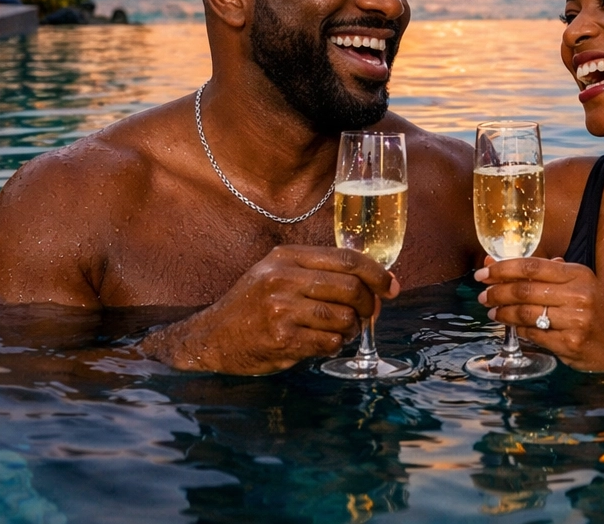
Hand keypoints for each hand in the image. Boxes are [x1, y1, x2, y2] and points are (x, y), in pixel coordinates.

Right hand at [139, 245, 398, 374]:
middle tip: (368, 315)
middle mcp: (283, 278)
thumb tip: (373, 281)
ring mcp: (281, 309)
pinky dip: (335, 345)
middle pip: (351, 288)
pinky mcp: (280, 338)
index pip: (347, 259)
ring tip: (341, 331)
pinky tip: (322, 343)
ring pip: (344, 318)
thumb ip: (318, 272)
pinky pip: (329, 342)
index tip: (392, 287)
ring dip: (352, 329)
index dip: (377, 273)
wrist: (211, 338)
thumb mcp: (277, 274)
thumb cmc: (252, 306)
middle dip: (369, 305)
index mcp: (287, 257)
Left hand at [475, 256, 603, 373]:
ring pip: (525, 313)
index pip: (532, 266)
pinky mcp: (570, 344)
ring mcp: (575, 320)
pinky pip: (534, 334)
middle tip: (482, 294)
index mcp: (579, 274)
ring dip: (503, 312)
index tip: (484, 272)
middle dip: (497, 291)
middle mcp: (578, 295)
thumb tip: (499, 264)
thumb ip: (544, 274)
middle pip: (525, 289)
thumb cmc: (598, 312)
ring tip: (492, 311)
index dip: (503, 268)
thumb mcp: (579, 285)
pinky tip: (511, 326)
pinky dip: (518, 330)